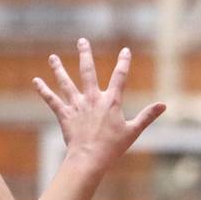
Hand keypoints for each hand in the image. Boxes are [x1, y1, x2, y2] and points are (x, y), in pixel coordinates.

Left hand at [33, 38, 164, 170]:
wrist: (90, 159)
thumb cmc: (112, 148)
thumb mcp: (133, 131)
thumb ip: (147, 116)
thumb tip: (164, 105)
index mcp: (111, 101)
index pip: (120, 77)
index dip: (124, 63)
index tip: (125, 51)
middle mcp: (92, 99)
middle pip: (88, 71)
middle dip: (85, 54)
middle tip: (82, 41)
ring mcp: (77, 105)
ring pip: (66, 83)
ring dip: (59, 69)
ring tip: (52, 57)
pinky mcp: (65, 115)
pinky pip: (52, 100)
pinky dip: (43, 90)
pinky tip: (36, 81)